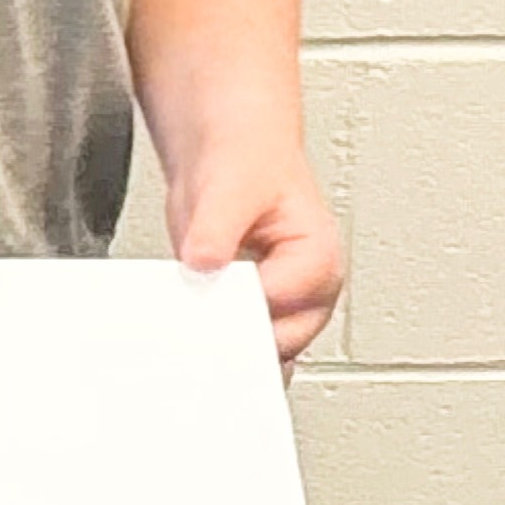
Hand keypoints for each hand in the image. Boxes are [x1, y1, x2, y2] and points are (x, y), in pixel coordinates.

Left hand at [174, 139, 350, 367]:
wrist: (231, 155)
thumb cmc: (245, 163)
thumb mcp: (227, 190)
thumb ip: (214, 230)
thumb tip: (201, 261)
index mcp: (317, 259)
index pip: (279, 306)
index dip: (236, 313)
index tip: (200, 311)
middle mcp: (307, 289)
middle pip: (276, 341)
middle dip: (234, 340)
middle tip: (189, 334)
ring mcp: (281, 303)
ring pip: (259, 349)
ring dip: (224, 347)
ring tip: (186, 336)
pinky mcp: (252, 309)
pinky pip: (237, 339)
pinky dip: (214, 340)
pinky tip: (187, 335)